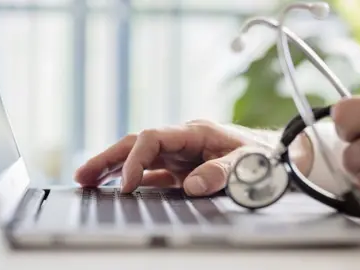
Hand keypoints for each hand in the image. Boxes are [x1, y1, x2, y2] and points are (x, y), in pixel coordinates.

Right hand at [74, 120, 311, 195]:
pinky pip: (153, 174)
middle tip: (82, 176)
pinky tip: (119, 190)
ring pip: (140, 158)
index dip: (136, 159)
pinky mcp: (183, 170)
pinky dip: (134, 181)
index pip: (152, 138)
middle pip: (136, 144)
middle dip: (109, 158)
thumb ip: (222, 172)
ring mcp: (181, 156)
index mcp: (195, 132)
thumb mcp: (248, 163)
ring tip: (88, 181)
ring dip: (114, 168)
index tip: (128, 185)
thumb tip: (192, 186)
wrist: (277, 156)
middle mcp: (182, 141)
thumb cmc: (263, 155)